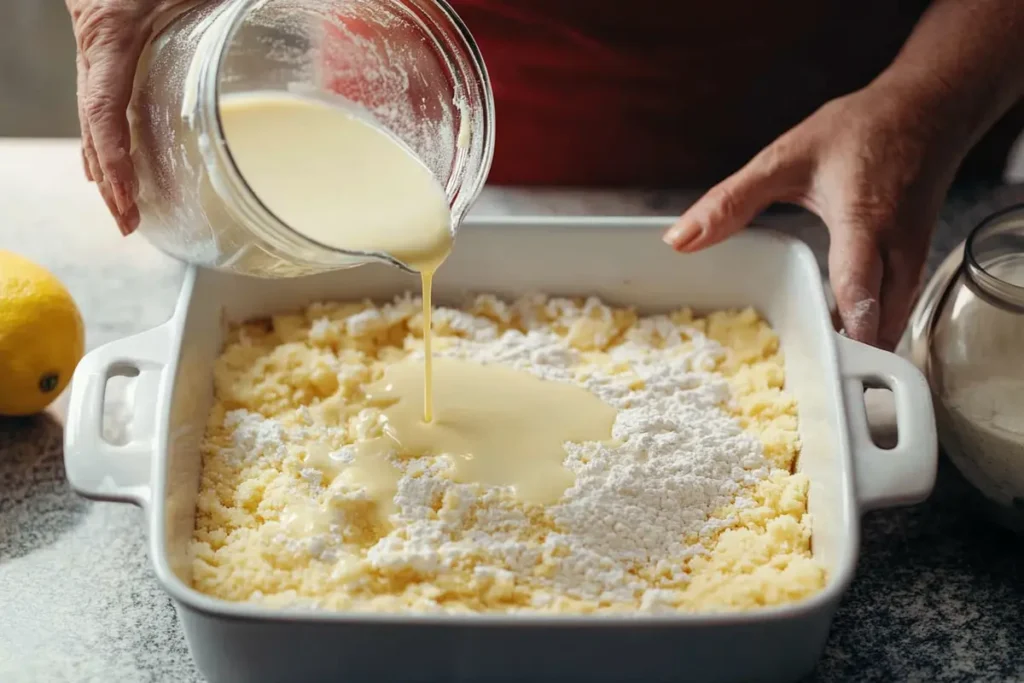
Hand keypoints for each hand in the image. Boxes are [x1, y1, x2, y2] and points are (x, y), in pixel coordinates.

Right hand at [67, 0, 205, 234]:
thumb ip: (219, 8)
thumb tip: (263, 14)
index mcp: (112, 39)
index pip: (103, 107)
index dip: (112, 155)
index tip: (125, 193)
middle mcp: (94, 54)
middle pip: (94, 129)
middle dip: (110, 181)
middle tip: (128, 222)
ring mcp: (92, 58)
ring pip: (92, 125)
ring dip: (104, 171)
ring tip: (122, 212)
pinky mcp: (99, 58)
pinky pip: (95, 110)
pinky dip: (100, 146)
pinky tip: (103, 174)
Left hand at [663, 76, 965, 349]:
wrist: (931, 106)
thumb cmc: (862, 128)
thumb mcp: (784, 157)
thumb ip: (730, 201)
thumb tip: (679, 241)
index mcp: (865, 222)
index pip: (858, 292)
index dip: (843, 335)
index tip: (821, 369)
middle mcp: (898, 249)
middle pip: (879, 323)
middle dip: (847, 360)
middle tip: (805, 389)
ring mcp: (914, 259)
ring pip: (892, 322)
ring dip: (859, 349)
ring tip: (817, 376)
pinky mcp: (917, 263)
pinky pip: (897, 309)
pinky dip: (871, 328)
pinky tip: (839, 340)